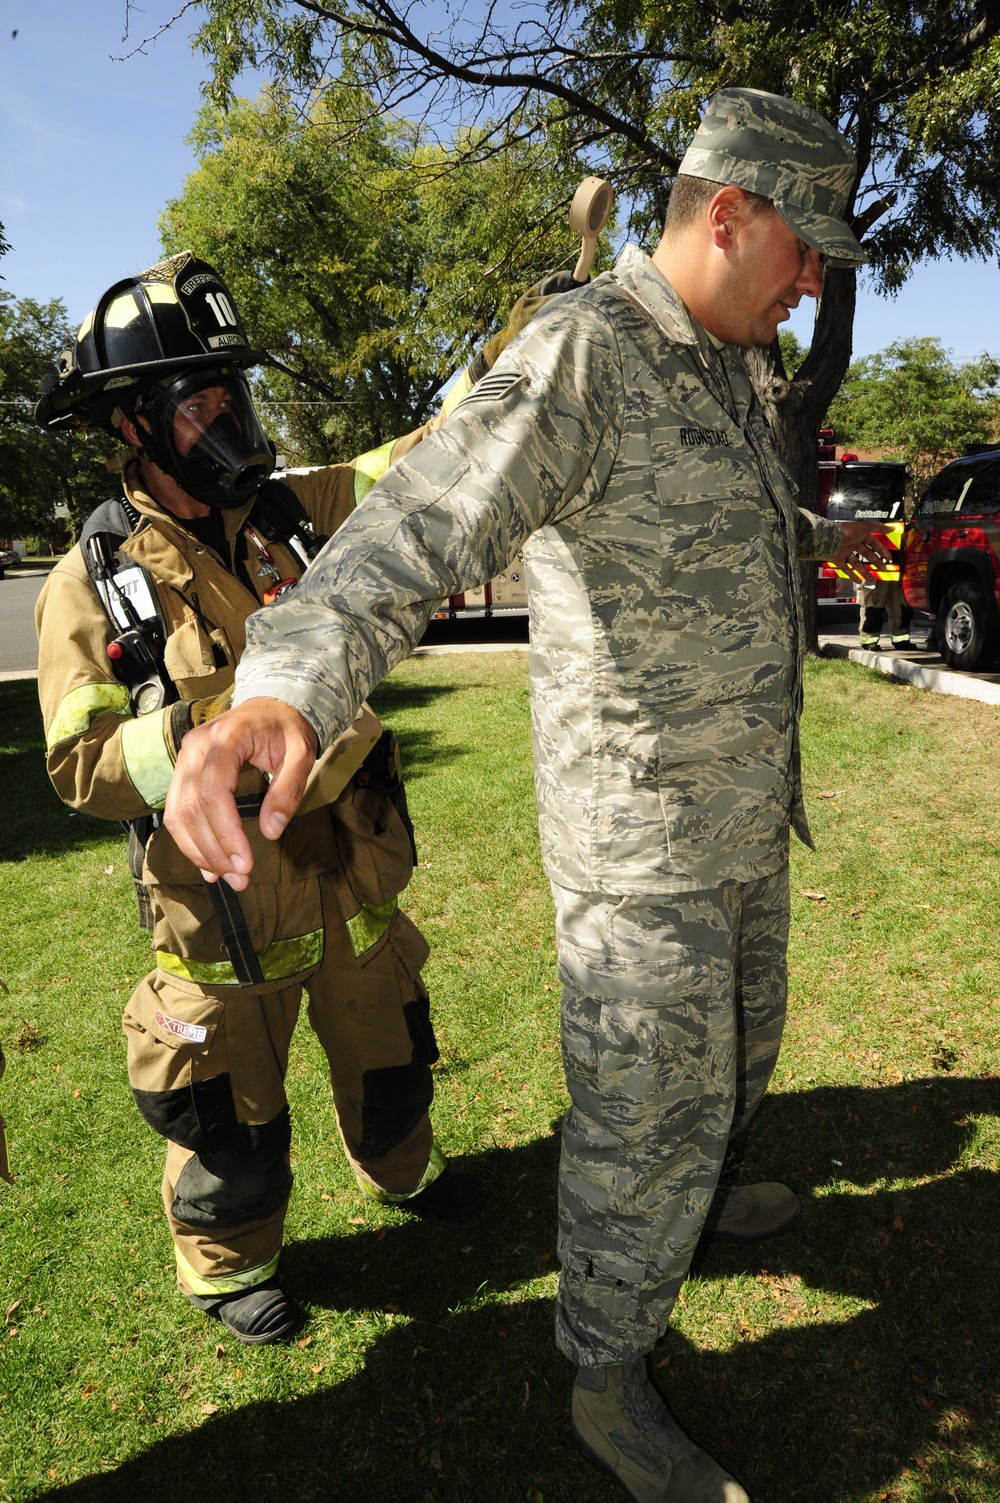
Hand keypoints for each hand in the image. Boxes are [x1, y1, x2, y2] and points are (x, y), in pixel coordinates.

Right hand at [163, 698, 318, 889]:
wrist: (270, 706)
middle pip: (191, 807)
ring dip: (198, 851)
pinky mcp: (183, 772)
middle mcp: (195, 747)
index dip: (226, 833)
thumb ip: (288, 790)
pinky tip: (207, 865)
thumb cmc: (286, 729)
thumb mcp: (301, 754)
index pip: (213, 793)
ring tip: (225, 878)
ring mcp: (185, 759)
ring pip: (177, 813)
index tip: (245, 864)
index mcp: (225, 739)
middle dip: (212, 850)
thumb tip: (271, 831)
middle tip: (239, 878)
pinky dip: (190, 841)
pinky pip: (177, 811)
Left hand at [828, 519, 890, 582]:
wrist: (830, 539)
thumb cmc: (848, 531)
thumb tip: (892, 527)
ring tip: (872, 580)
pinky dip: (852, 575)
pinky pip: (846, 568)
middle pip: (867, 554)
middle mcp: (853, 543)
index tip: (888, 558)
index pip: (873, 543)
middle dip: (875, 562)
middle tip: (883, 569)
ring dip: (865, 572)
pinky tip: (859, 581)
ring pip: (857, 563)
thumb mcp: (866, 527)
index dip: (881, 550)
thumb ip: (879, 527)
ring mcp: (845, 552)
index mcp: (860, 535)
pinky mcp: (838, 559)